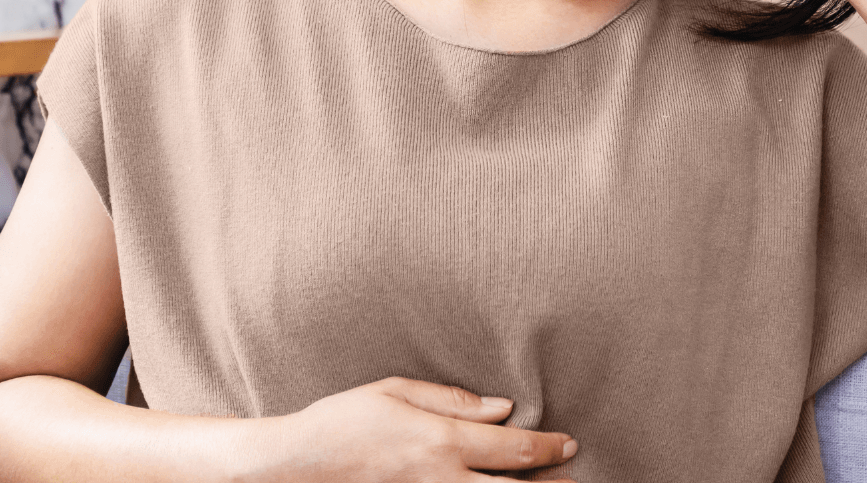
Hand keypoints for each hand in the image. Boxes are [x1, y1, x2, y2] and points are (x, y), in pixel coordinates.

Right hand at [245, 376, 578, 481]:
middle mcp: (439, 478)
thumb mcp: (396, 391)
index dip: (547, 447)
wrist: (293, 466)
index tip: (569, 444)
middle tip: (572, 476)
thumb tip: (502, 409)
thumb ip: (453, 400)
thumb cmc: (343, 419)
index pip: (512, 448)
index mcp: (439, 441)